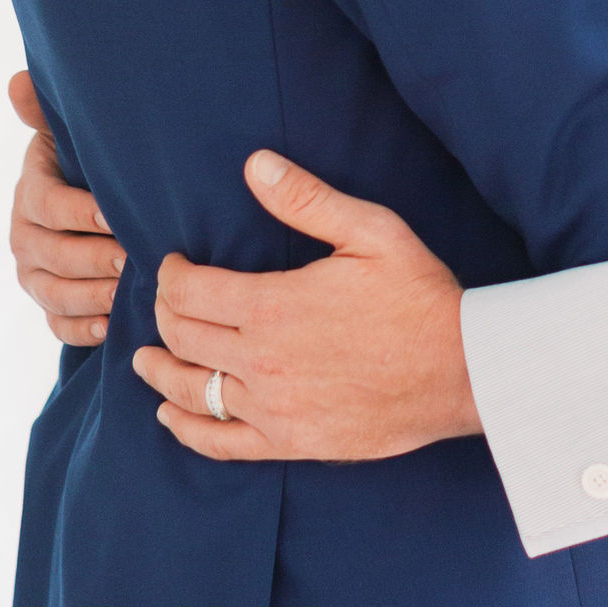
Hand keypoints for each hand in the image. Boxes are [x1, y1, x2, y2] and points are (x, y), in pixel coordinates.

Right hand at [9, 70, 124, 345]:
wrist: (91, 202)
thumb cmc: (89, 164)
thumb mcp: (70, 137)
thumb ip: (46, 114)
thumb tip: (17, 82)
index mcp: (31, 193)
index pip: (47, 205)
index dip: (80, 212)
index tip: (115, 214)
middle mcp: (25, 237)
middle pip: (54, 255)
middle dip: (94, 258)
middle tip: (133, 258)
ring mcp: (34, 276)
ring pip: (56, 294)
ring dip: (93, 295)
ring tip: (129, 291)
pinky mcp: (49, 306)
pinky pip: (59, 325)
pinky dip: (83, 329)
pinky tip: (113, 325)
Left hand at [132, 151, 480, 462]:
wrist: (463, 371)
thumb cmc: (419, 296)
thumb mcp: (371, 231)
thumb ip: (306, 199)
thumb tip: (254, 164)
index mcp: (273, 305)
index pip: (189, 290)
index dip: (170, 274)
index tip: (173, 265)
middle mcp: (261, 360)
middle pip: (182, 336)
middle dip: (164, 314)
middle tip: (166, 301)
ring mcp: (273, 407)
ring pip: (191, 390)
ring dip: (159, 371)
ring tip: (144, 359)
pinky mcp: (291, 442)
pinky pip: (219, 442)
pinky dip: (187, 429)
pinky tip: (171, 416)